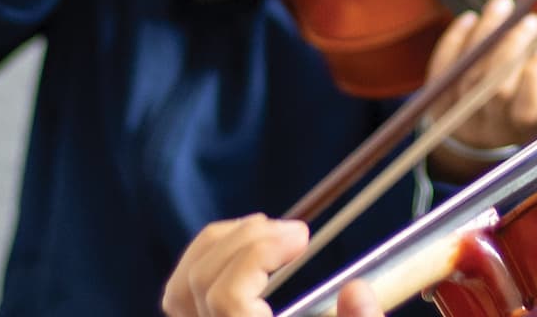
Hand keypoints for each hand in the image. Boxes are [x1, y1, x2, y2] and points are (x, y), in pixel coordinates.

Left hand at [162, 215, 384, 316]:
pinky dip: (206, 267)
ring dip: (221, 248)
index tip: (302, 237)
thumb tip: (356, 289)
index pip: (229, 299)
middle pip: (202, 285)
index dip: (257, 256)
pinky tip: (241, 255)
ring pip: (180, 292)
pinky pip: (181, 303)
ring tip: (267, 232)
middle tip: (295, 232)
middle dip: (246, 243)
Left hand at [422, 0, 536, 180]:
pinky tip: (471, 18)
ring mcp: (461, 114)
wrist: (488, 129)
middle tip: (530, 21)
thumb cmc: (535, 99)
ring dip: (486, 33)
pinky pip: (442, 68)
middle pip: (496, 90)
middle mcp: (491, 125)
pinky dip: (454, 40)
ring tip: (504, 5)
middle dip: (513, 49)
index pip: (528, 108)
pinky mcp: (437, 99)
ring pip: (470, 73)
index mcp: (527, 128)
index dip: (535, 76)